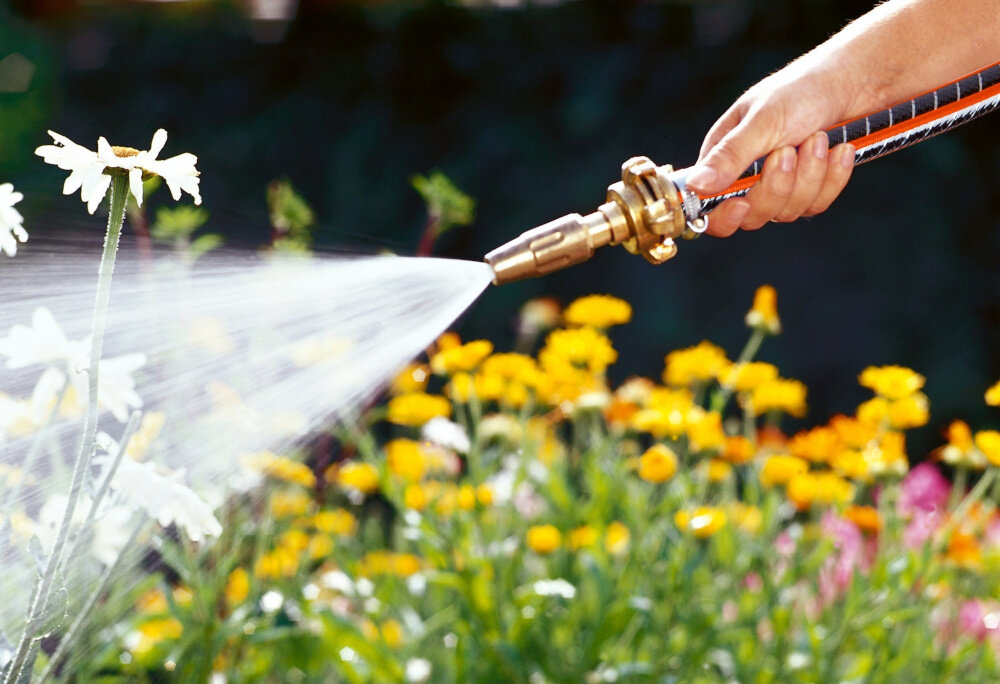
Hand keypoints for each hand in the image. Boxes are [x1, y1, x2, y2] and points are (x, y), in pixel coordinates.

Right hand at [685, 66, 856, 236]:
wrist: (854, 82)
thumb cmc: (802, 90)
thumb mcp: (762, 121)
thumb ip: (729, 155)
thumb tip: (695, 185)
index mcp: (723, 158)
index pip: (708, 206)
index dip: (722, 215)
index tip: (741, 204)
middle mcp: (746, 177)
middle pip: (751, 215)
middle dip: (777, 186)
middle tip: (789, 150)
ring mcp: (779, 187)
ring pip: (787, 211)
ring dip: (809, 176)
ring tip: (819, 138)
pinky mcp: (809, 190)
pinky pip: (816, 204)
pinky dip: (831, 178)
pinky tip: (838, 151)